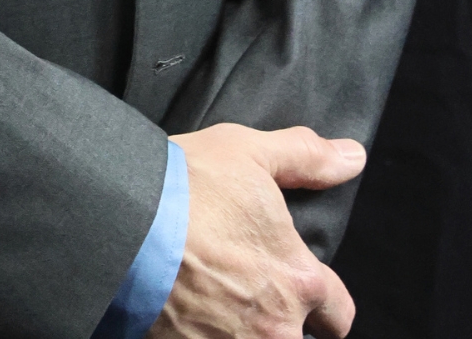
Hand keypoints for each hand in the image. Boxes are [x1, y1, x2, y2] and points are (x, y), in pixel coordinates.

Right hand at [152, 123, 364, 338]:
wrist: (119, 219)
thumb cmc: (186, 185)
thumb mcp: (249, 152)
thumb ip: (307, 157)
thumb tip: (353, 156)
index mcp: (298, 279)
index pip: (339, 315)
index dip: (322, 302)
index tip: (302, 288)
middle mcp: (275, 327)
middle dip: (280, 324)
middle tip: (249, 294)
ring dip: (241, 331)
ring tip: (215, 304)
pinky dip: (204, 336)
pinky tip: (186, 314)